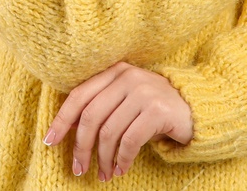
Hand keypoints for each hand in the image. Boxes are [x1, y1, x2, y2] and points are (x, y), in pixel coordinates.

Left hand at [43, 61, 192, 179]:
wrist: (196, 107)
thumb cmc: (153, 107)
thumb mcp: (125, 100)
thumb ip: (101, 106)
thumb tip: (68, 128)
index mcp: (114, 71)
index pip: (79, 95)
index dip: (62, 120)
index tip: (50, 141)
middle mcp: (127, 77)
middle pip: (91, 117)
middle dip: (81, 147)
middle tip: (79, 169)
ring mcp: (143, 92)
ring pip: (109, 132)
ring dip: (103, 159)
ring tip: (103, 174)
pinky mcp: (158, 110)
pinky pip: (130, 141)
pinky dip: (122, 160)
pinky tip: (121, 169)